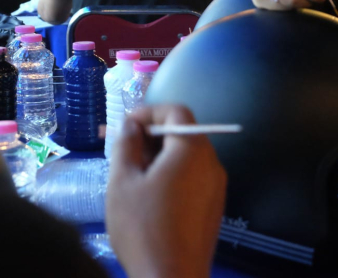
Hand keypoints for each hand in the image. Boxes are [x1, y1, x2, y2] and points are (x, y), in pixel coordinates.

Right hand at [107, 105, 226, 277]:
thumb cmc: (143, 227)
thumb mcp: (123, 181)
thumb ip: (126, 145)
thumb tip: (130, 126)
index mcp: (192, 150)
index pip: (177, 110)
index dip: (149, 111)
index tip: (124, 126)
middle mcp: (211, 163)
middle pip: (183, 133)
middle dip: (151, 135)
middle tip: (120, 149)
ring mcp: (216, 187)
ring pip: (187, 157)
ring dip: (159, 156)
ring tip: (130, 173)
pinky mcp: (213, 208)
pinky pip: (192, 177)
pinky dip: (171, 174)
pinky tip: (148, 195)